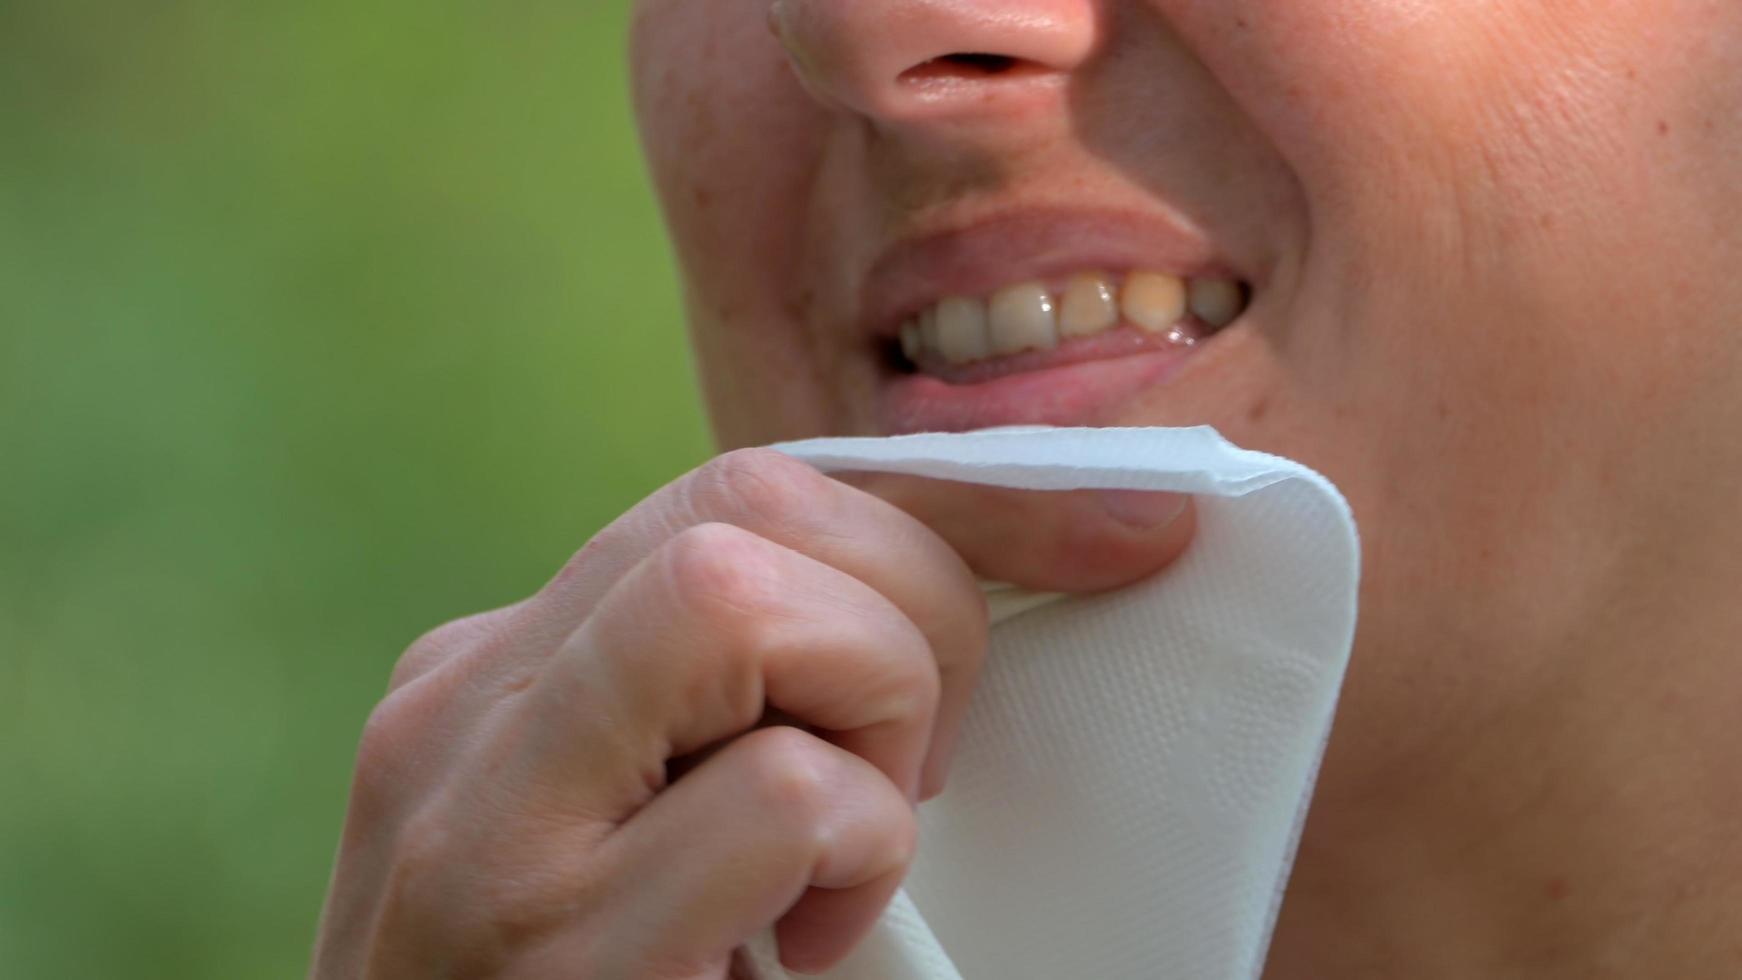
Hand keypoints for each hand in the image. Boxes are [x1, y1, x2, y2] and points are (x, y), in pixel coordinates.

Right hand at [310, 448, 1192, 977]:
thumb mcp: (653, 809)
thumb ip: (734, 697)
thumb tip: (972, 576)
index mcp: (504, 670)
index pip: (742, 492)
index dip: (952, 501)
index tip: (1119, 531)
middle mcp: (465, 712)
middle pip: (746, 501)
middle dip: (915, 605)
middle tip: (918, 767)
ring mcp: (483, 824)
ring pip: (737, 597)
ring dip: (873, 708)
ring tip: (848, 852)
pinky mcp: (545, 953)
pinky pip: (786, 795)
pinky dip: (859, 854)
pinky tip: (810, 950)